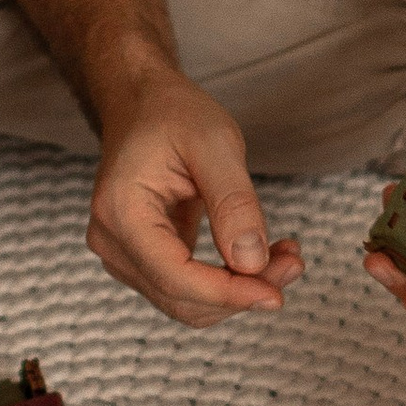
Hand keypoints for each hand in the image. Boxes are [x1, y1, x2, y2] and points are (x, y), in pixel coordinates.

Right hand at [87, 69, 303, 327]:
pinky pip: (185, 288)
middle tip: (294, 261)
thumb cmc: (174, 114)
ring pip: (186, 302)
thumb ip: (234, 203)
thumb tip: (253, 263)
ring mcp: (122, 254)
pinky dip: (225, 282)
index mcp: (121, 212)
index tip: (277, 295)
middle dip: (241, 292)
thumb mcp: (215, 144)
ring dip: (238, 291)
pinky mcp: (141, 258)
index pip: (176, 278)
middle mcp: (111, 242)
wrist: (142, 102)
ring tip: (285, 257)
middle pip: (182, 299)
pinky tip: (261, 257)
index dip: (229, 294)